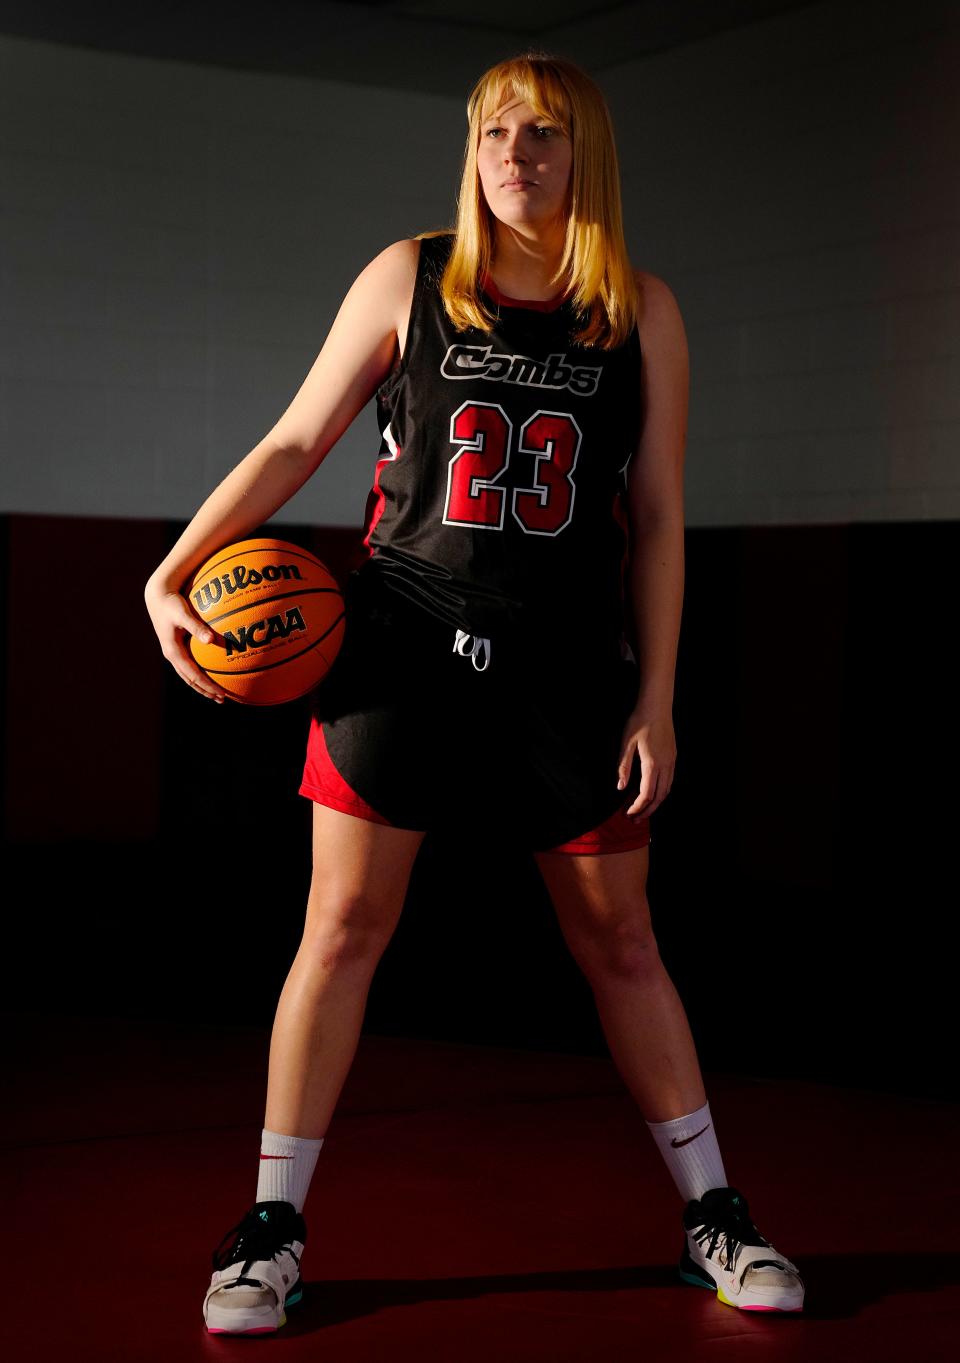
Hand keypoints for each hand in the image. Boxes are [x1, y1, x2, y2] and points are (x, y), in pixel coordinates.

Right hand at [144, 576, 229, 702]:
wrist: (157, 595)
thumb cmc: (171, 603)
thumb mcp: (183, 613)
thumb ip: (196, 626)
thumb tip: (210, 639)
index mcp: (173, 652)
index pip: (193, 676)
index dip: (208, 686)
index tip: (222, 694)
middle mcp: (172, 655)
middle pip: (190, 680)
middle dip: (206, 691)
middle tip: (222, 699)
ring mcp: (173, 652)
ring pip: (189, 675)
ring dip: (203, 684)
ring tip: (218, 691)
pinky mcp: (176, 646)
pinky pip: (190, 664)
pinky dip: (200, 672)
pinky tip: (213, 670)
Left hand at [616, 699, 676, 818]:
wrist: (657, 706)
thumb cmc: (639, 722)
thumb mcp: (626, 744)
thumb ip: (623, 767)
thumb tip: (620, 788)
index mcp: (652, 764)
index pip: (646, 794)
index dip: (637, 807)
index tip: (628, 814)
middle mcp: (665, 765)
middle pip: (660, 797)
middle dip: (647, 810)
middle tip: (635, 819)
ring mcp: (672, 761)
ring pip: (667, 790)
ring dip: (656, 803)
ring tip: (643, 810)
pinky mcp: (673, 756)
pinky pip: (670, 780)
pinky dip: (662, 792)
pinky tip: (652, 793)